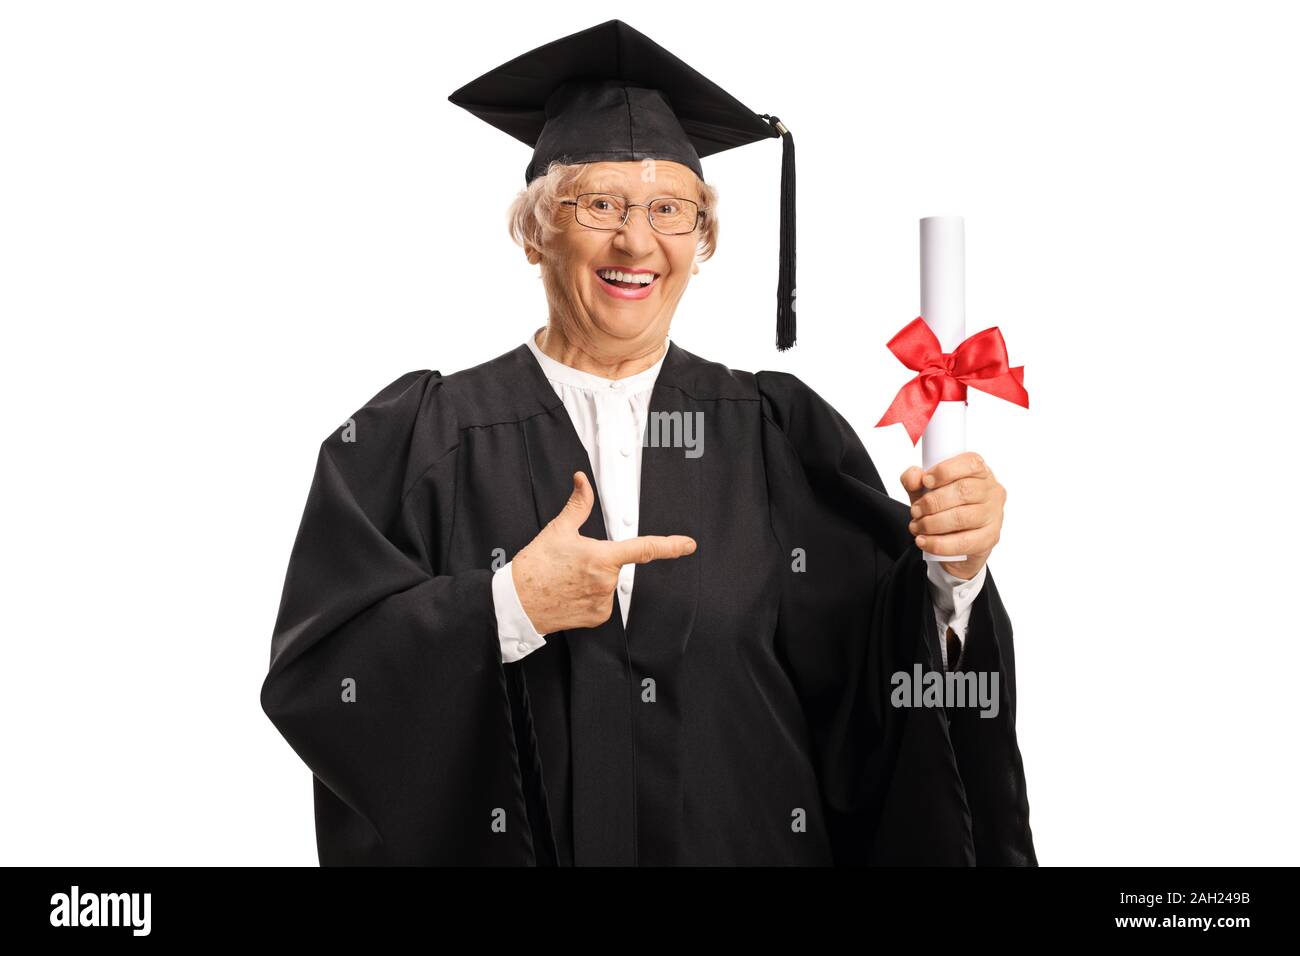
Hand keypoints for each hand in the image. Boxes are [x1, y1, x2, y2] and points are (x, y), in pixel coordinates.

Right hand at [511, 471, 697, 633]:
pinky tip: (571, 594)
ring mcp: (603, 602)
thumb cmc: (535, 567)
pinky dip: (590, 597)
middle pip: (616, 566)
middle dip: (600, 561)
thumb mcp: (558, 530)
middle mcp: (606, 581)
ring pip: (608, 584)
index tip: (687, 545)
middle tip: (572, 564)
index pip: (644, 548)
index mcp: (601, 556)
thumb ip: (578, 504)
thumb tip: (583, 481)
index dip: (670, 546)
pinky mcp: (597, 617)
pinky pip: (602, 602)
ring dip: (594, 580)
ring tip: (567, 580)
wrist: (517, 602)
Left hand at [899, 451, 1004, 579]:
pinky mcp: (990, 538)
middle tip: (915, 511)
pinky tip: (923, 541)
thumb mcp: (925, 490)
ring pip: (962, 517)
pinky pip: (964, 542)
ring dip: (932, 523)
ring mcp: (994, 515)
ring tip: (917, 526)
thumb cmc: (943, 507)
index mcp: (979, 471)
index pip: (970, 463)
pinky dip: (938, 543)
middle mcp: (991, 490)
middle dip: (933, 502)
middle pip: (965, 491)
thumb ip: (914, 480)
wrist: (955, 540)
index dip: (945, 471)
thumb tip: (914, 477)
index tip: (926, 481)